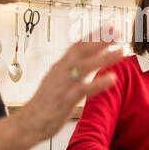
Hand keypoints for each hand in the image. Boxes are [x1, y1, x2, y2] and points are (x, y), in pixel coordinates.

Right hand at [21, 27, 123, 141]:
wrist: (28, 123)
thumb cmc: (44, 103)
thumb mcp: (56, 79)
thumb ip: (68, 68)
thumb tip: (80, 59)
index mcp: (61, 66)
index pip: (78, 45)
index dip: (94, 35)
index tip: (109, 27)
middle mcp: (62, 71)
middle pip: (82, 50)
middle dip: (101, 40)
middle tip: (118, 32)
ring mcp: (63, 84)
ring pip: (85, 66)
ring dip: (104, 58)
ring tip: (120, 52)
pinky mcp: (65, 100)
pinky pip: (83, 89)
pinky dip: (98, 83)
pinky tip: (112, 78)